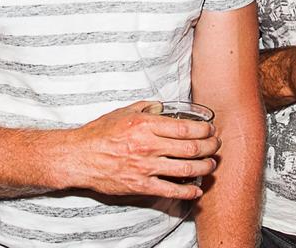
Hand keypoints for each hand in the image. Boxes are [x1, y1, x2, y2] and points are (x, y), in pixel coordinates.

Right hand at [63, 101, 220, 199]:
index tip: (211, 130)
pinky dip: (188, 191)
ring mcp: (145, 167)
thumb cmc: (100, 133)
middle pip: (191, 148)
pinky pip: (170, 190)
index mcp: (145, 125)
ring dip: (204, 167)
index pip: (185, 127)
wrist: (79, 157)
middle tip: (216, 146)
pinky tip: (196, 189)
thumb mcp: (123, 112)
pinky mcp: (140, 185)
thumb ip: (146, 108)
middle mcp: (148, 146)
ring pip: (186, 169)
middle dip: (210, 147)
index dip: (204, 130)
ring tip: (211, 165)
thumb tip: (162, 106)